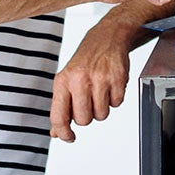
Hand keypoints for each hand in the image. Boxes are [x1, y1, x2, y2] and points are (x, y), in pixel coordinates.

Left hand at [49, 21, 131, 142]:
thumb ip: (61, 106)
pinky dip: (115, 99)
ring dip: (102, 108)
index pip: (59, 116)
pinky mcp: (118, 79)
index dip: (63, 132)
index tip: (68, 137)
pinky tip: (111, 86)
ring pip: (101, 115)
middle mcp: (80, 80)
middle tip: (88, 103)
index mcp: (63, 81)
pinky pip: (117, 104)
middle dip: (87, 116)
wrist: (108, 37)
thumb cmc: (86, 60)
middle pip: (83, 120)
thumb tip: (56, 131)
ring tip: (100, 92)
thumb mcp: (66, 79)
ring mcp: (100, 79)